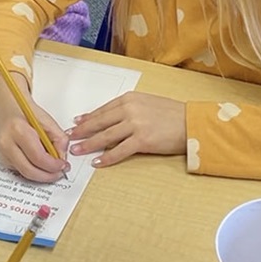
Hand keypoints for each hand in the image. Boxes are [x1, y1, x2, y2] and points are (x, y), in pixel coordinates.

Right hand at [0, 74, 69, 182]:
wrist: (7, 108)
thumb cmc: (26, 112)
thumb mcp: (47, 121)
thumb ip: (59, 139)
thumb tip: (62, 157)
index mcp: (18, 129)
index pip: (38, 157)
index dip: (53, 165)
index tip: (63, 165)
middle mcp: (7, 143)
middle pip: (29, 170)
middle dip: (48, 175)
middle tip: (59, 172)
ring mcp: (2, 152)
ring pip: (24, 173)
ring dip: (41, 175)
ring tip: (52, 169)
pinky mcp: (2, 159)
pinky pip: (20, 170)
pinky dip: (33, 171)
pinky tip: (40, 164)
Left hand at [68, 92, 185, 166]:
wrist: (192, 122)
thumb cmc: (172, 114)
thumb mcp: (147, 103)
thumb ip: (128, 109)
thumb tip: (110, 119)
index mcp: (129, 99)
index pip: (102, 110)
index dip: (87, 118)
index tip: (76, 124)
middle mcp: (129, 109)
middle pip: (99, 122)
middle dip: (82, 131)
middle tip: (69, 138)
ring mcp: (135, 124)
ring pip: (105, 137)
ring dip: (89, 145)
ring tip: (77, 150)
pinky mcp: (142, 140)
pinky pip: (119, 151)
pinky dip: (107, 158)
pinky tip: (97, 162)